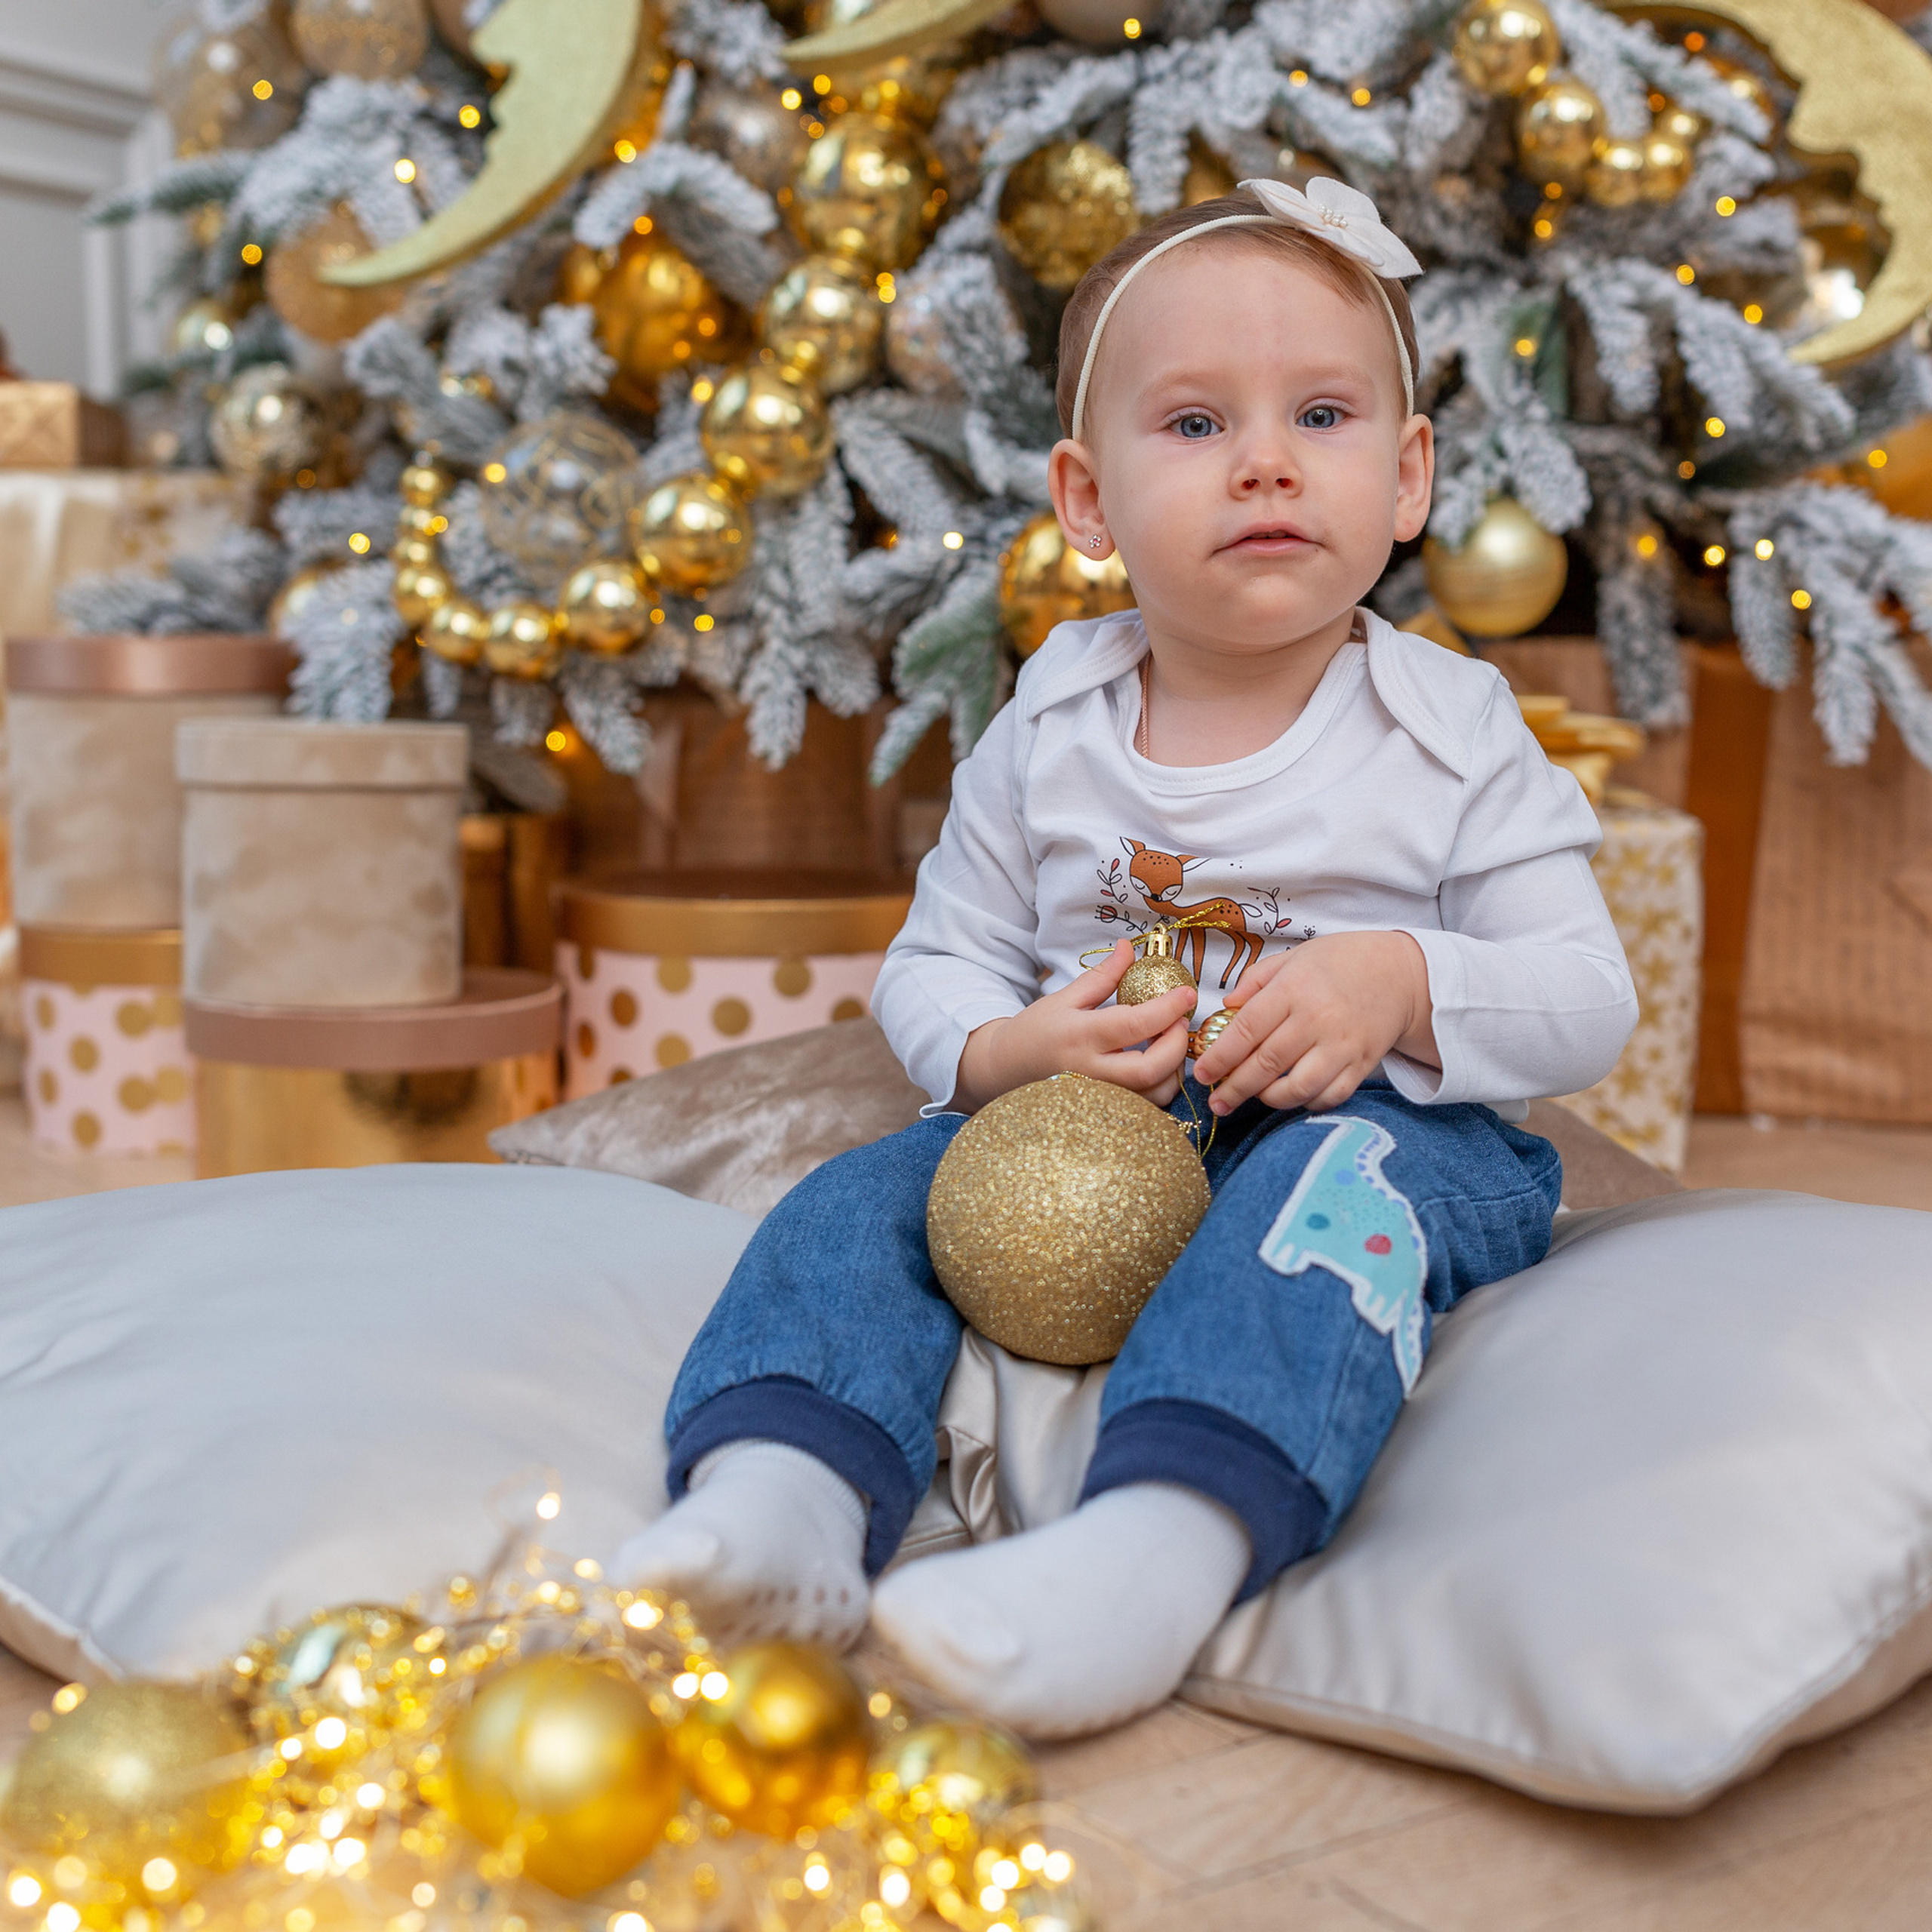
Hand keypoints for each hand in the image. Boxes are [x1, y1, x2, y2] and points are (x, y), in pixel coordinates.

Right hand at [949, 938, 1195, 1111]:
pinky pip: (1147, 1107)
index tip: (1187, 993)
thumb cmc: (1036, 1031)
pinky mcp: (1106, 1113)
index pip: (1135, 1023)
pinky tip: (1156, 1063)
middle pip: (1150, 1068)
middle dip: (1176, 1044)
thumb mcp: (1064, 998)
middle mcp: (1091, 1072)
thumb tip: (1130, 948)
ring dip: (1173, 1068)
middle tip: (1179, 1022)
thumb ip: (1102, 976)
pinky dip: (1160, 1085)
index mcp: (1080, 1036)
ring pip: (1153, 1094)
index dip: (1168, 1007)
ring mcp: (1099, 1098)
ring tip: (1168, 1042)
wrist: (1007, 1070)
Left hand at [1192, 931, 1437, 1114]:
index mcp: (1294, 989)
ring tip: (1253, 1097)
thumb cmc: (1341, 962)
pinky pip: (1331, 1095)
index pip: (1247, 1029)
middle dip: (1235, 1087)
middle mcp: (1318, 1019)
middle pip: (1267, 1063)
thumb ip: (1256, 981)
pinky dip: (1308, 1103)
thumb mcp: (1294, 957)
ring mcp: (1343, 1045)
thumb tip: (1226, 1008)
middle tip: (1217, 1100)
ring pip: (1298, 1086)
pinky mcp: (1363, 1064)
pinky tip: (1292, 1096)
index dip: (1220, 1056)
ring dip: (1269, 1099)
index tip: (1202, 1072)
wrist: (1401, 972)